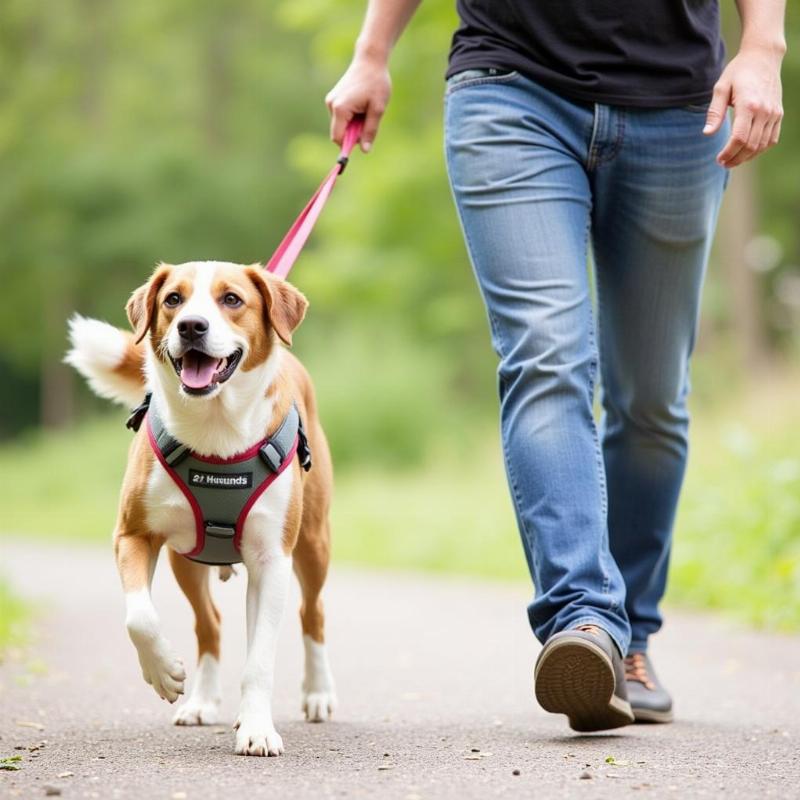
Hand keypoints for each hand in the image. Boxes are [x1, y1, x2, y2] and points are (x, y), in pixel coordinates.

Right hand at [325, 54, 391, 151]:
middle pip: (339, 132)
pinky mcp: (334, 98)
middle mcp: (331, 105)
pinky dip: (351, 118)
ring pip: (341, 125)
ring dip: (354, 125)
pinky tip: (361, 105)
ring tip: (366, 110)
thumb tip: (365, 150)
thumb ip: (370, 130)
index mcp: (340, 108)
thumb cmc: (376, 83)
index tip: (362, 144)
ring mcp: (331, 101)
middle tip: (369, 122)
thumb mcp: (378, 109)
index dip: (349, 145)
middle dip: (353, 134)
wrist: (370, 59)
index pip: (338, 138)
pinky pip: (341, 117)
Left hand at [704, 45, 783, 167]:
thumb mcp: (721, 88)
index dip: (728, 153)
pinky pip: (772, 139)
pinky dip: (760, 149)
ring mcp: (774, 113)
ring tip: (732, 160)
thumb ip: (714, 112)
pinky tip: (747, 152)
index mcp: (749, 104)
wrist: (764, 57)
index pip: (739, 138)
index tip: (718, 159)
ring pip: (762, 145)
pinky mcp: (779, 114)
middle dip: (736, 158)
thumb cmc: (738, 72)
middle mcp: (765, 111)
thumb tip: (707, 133)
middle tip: (723, 163)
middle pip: (751, 145)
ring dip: (747, 157)